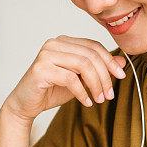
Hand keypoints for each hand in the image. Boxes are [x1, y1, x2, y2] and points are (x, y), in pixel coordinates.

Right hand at [3, 36, 127, 122]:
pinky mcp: (41, 69)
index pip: (93, 46)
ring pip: (83, 65)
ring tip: (99, 98)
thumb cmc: (51, 90)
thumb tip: (122, 62)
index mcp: (63, 42)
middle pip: (90, 55)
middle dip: (104, 76)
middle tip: (109, 94)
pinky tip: (86, 102)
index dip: (110, 61)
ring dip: (95, 84)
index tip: (121, 76)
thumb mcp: (80, 79)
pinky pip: (70, 79)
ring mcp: (46, 55)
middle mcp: (54, 44)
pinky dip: (82, 92)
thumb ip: (98, 69)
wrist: (25, 104)